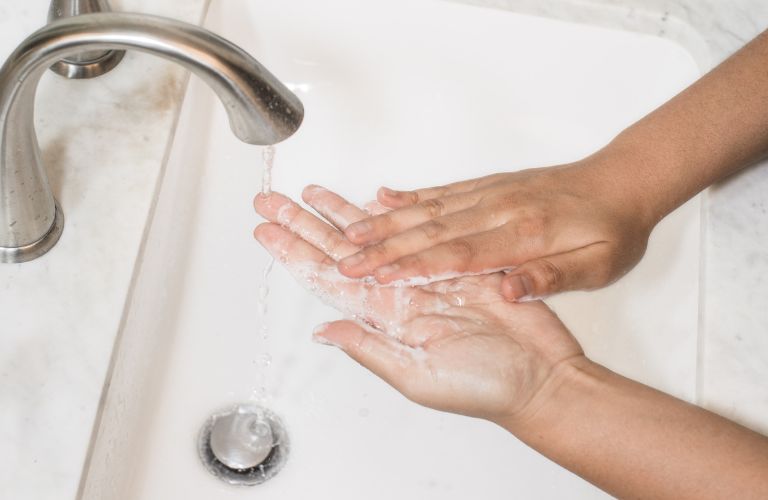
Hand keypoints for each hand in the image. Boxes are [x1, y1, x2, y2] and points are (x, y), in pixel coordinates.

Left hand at [253, 186, 584, 421]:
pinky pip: (415, 230)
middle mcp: (397, 293)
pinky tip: (372, 200)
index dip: (295, 253)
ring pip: (372, 235)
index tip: (267, 230)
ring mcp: (424, 275)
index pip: (327, 279)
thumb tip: (323, 332)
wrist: (539, 376)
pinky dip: (393, 214)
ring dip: (340, 213)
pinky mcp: (456, 261)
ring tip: (312, 191)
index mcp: (383, 320)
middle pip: (339, 251)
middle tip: (273, 201)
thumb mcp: (417, 376)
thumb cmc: (483, 388)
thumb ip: (369, 350)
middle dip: (304, 224)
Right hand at [335, 159, 654, 300]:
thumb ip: (553, 277)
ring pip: (429, 208)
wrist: (624, 181)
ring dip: (386, 222)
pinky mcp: (489, 185)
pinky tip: (384, 198)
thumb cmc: (613, 229)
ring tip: (349, 233)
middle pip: (431, 230)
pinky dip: (410, 195)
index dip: (414, 267)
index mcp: (525, 235)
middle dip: (383, 247)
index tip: (378, 279)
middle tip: (345, 261)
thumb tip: (510, 290)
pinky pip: (443, 190)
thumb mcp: (599, 265)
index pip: (459, 255)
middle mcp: (500, 209)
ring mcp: (491, 193)